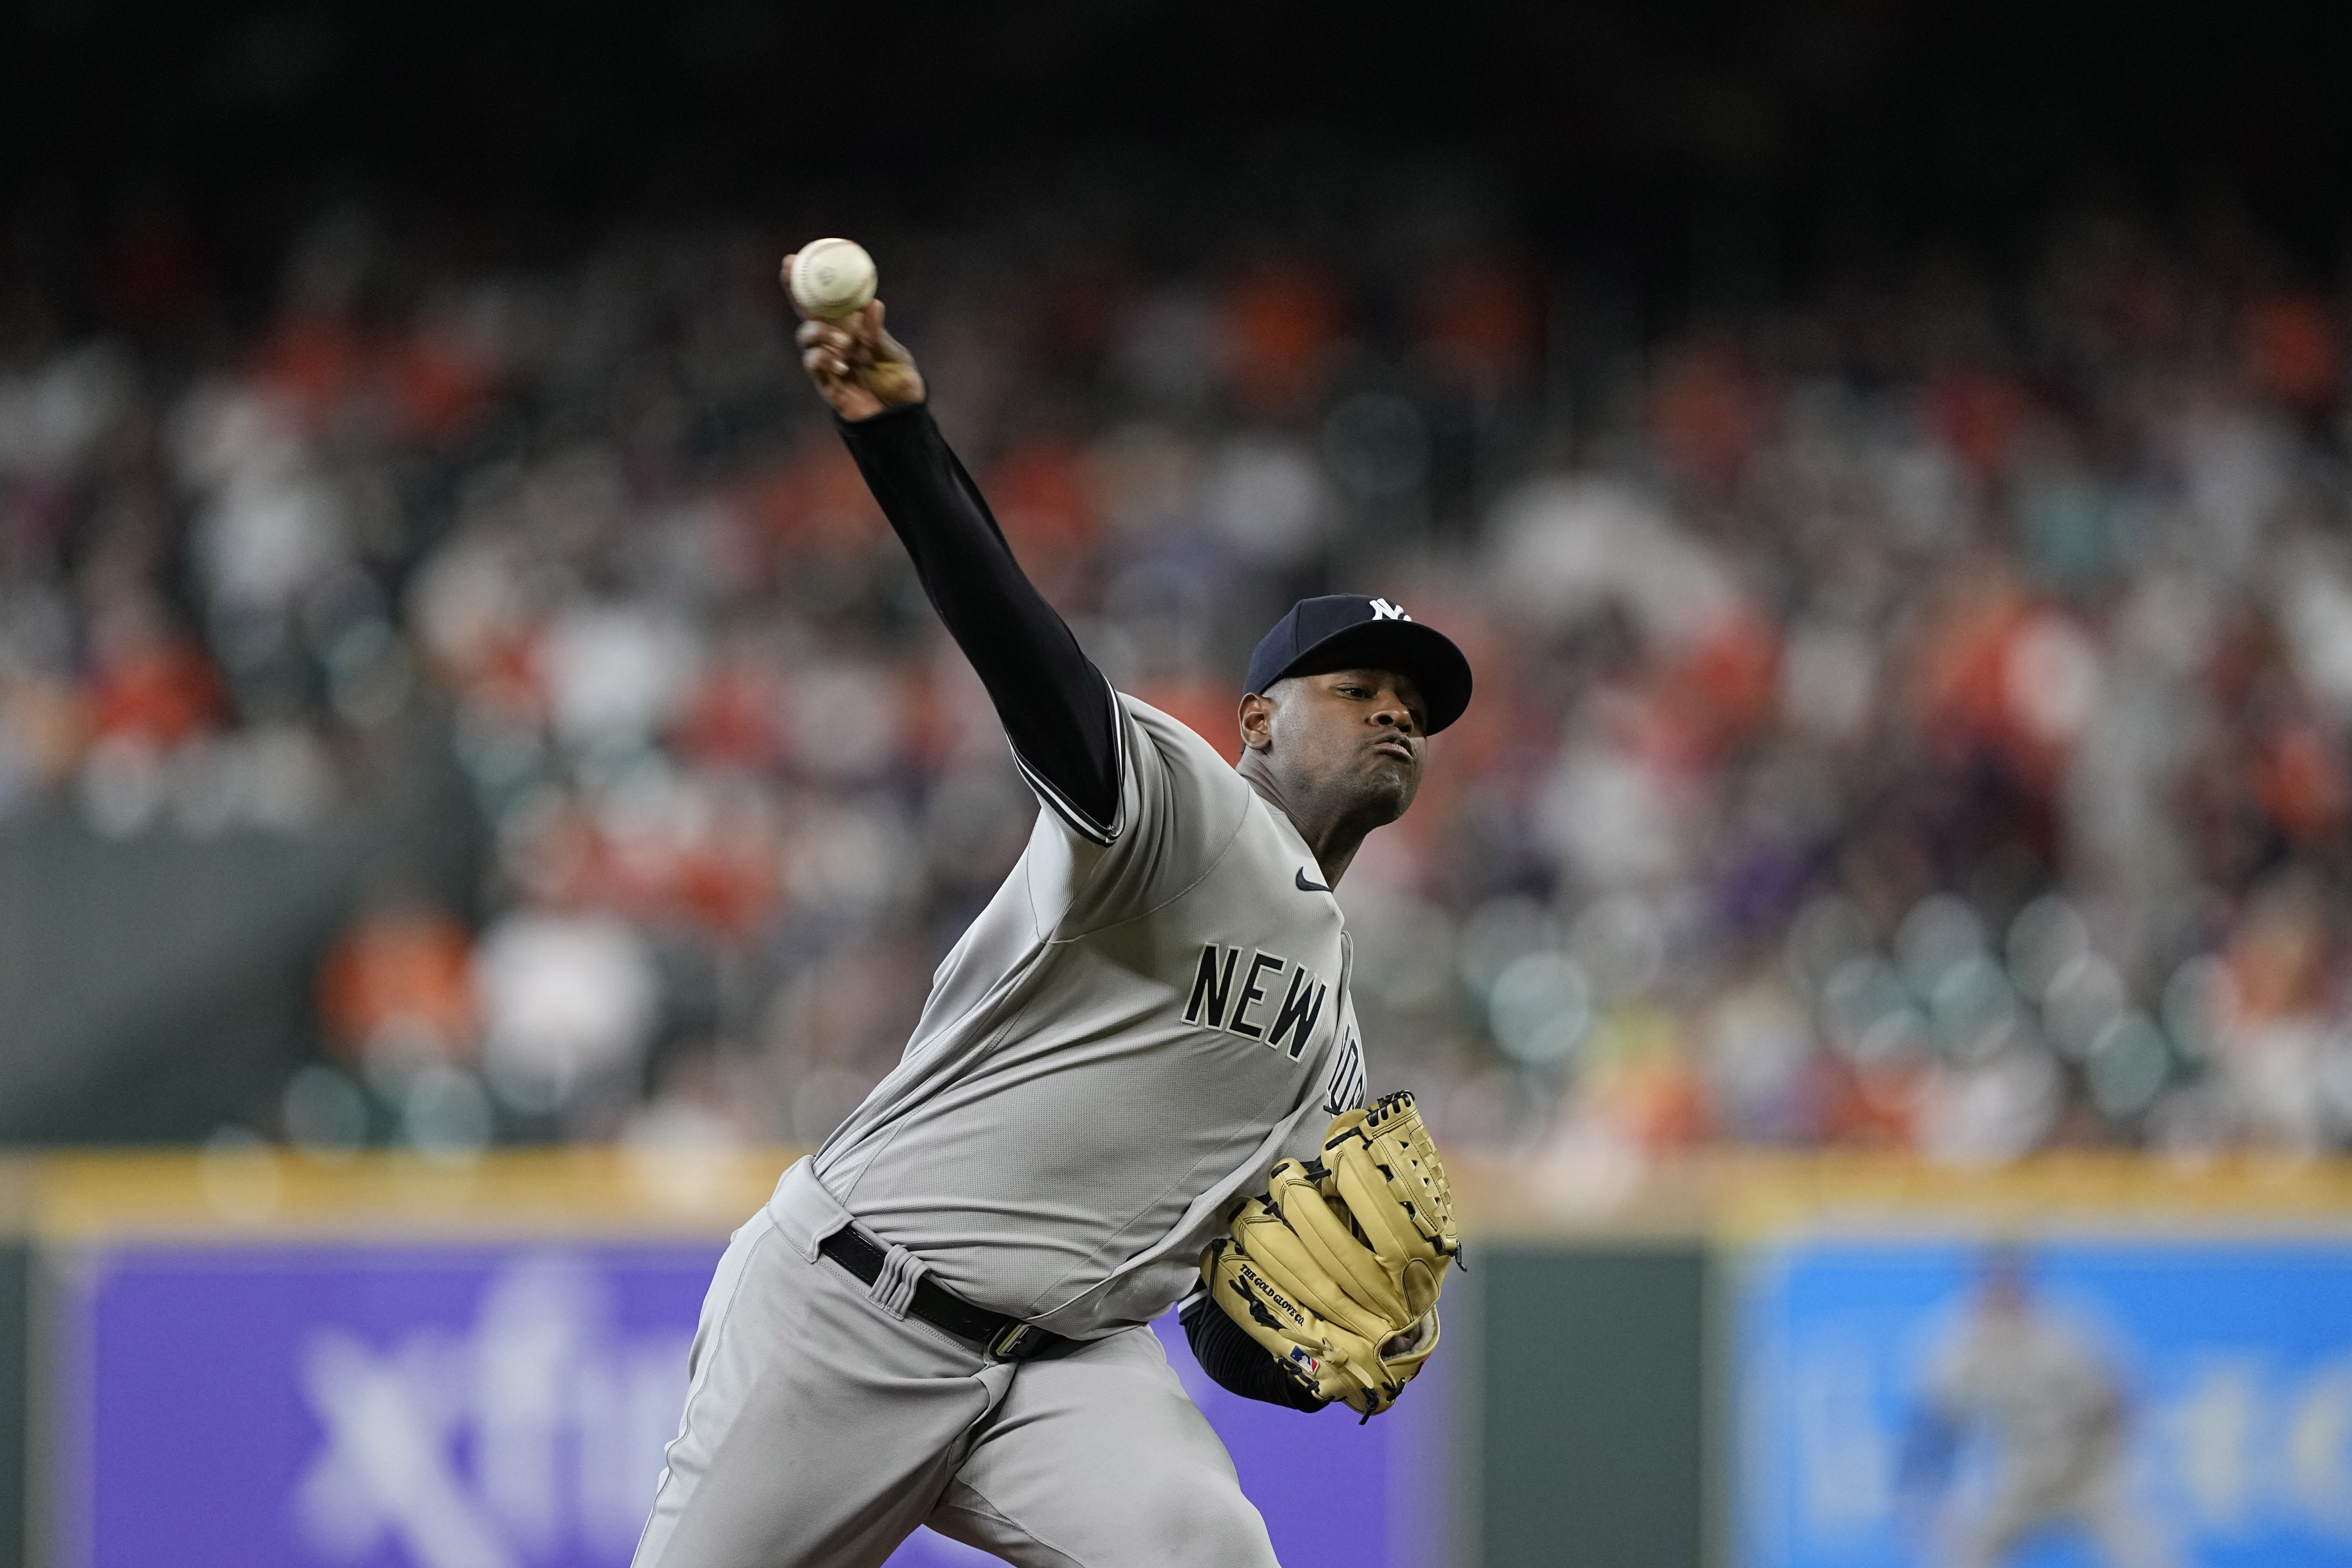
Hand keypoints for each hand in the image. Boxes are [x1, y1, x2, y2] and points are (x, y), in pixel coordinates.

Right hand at [782, 253, 924, 419]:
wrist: (901, 419)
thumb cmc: (901, 384)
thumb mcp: (894, 356)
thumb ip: (878, 335)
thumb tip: (872, 304)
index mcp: (852, 331)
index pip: (827, 302)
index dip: (809, 283)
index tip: (793, 260)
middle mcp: (835, 344)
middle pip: (807, 314)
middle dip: (795, 292)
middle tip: (792, 274)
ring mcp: (829, 363)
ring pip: (806, 338)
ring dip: (821, 334)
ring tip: (846, 344)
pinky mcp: (827, 384)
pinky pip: (814, 365)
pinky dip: (824, 359)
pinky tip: (842, 364)